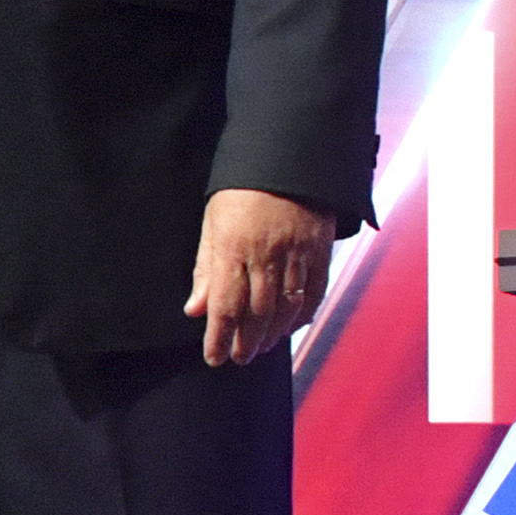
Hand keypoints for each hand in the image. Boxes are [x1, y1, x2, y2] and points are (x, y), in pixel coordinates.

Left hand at [186, 188, 333, 366]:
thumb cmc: (242, 191)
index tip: (214, 357)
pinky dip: (302, 314)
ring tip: (260, 347)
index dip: (219, 337)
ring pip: (286, 307)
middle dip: (246, 341)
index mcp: (233, 247)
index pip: (225, 305)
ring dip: (272, 334)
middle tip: (239, 358)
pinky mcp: (319, 249)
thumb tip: (195, 309)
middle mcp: (265, 254)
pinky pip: (314, 291)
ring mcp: (296, 253)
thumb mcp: (213, 223)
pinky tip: (291, 327)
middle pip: (257, 312)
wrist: (287, 156)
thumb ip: (206, 269)